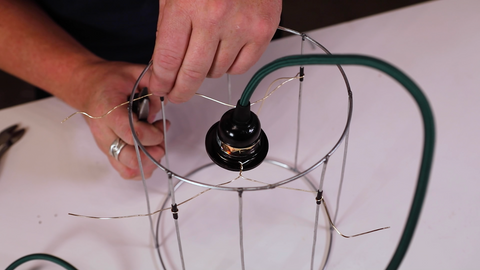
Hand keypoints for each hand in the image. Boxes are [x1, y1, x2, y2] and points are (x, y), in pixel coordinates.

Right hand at [75, 61, 168, 178]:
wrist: (86, 87)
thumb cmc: (107, 81)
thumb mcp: (132, 72)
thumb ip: (153, 83)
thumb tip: (168, 97)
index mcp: (108, 110)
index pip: (130, 133)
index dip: (152, 134)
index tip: (162, 125)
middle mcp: (103, 132)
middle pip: (129, 157)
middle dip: (153, 152)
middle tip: (161, 137)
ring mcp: (105, 145)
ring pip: (128, 169)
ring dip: (149, 162)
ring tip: (156, 145)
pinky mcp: (109, 152)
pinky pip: (125, 171)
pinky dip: (142, 168)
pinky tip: (149, 152)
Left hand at [149, 0, 281, 102]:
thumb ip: (168, 27)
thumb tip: (164, 65)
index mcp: (185, 5)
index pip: (168, 59)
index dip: (161, 81)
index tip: (160, 88)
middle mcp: (214, 18)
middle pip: (192, 74)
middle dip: (180, 90)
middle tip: (176, 94)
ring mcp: (242, 26)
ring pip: (217, 72)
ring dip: (207, 70)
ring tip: (205, 53)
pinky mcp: (263, 31)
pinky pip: (241, 67)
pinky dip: (230, 65)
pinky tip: (224, 50)